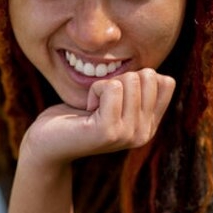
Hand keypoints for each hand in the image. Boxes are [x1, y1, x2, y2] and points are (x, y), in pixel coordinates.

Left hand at [21, 68, 174, 164]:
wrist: (46, 141)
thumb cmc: (75, 116)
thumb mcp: (114, 101)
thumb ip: (136, 90)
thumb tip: (152, 71)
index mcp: (148, 126)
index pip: (165, 82)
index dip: (134, 78)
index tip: (112, 97)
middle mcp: (143, 134)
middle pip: (149, 76)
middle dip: (118, 80)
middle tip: (99, 103)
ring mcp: (128, 134)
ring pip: (131, 79)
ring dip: (103, 86)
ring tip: (91, 108)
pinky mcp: (109, 131)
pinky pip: (112, 87)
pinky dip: (94, 90)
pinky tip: (86, 109)